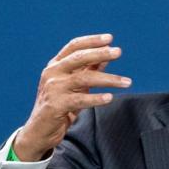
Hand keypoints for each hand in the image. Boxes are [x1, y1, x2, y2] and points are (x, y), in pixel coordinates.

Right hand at [14, 34, 131, 160]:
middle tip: (118, 52)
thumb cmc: (61, 103)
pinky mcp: (55, 105)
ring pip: (84, 78)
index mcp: (56, 64)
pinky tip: (110, 98)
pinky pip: (80, 100)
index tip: (110, 38)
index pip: (74, 46)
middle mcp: (53, 73)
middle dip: (100, 53)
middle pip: (78, 58)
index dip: (92, 41)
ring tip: (127, 82)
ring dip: (108, 80)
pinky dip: (96, 99)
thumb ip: (90, 69)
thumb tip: (107, 54)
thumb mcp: (76, 84)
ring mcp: (53, 88)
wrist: (40, 130)